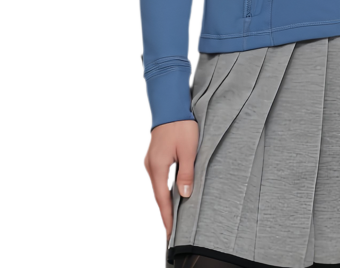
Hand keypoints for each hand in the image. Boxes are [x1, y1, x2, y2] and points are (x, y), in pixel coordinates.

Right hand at [144, 118, 198, 242]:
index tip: (170, 233)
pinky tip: (172, 193)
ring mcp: (151, 161)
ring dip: (166, 200)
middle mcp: (151, 166)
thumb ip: (186, 173)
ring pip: (159, 186)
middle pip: (159, 195)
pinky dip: (165, 188)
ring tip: (174, 215)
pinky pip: (160, 177)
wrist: (170, 104)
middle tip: (173, 230)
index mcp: (158, 167)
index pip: (162, 199)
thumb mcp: (188, 150)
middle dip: (166, 212)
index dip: (168, 217)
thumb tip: (185, 195)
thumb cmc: (181, 125)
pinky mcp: (155, 156)